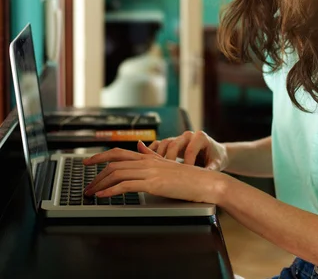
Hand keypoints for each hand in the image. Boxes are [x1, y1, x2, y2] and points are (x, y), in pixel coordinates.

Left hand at [82, 147, 226, 203]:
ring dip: (100, 183)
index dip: (101, 155)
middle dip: (96, 173)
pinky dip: (111, 191)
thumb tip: (141, 146)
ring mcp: (150, 171)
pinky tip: (103, 196)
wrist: (207, 182)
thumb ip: (152, 156)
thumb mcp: (168, 164)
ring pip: (118, 172)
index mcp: (150, 157)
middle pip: (114, 162)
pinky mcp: (154, 184)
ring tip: (91, 193)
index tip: (88, 162)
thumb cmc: (190, 177)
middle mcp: (148, 161)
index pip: (120, 152)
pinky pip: (127, 185)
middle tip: (86, 184)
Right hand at [138, 130, 228, 170]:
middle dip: (170, 160)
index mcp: (200, 137)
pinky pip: (158, 144)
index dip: (187, 164)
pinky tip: (148, 162)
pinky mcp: (172, 143)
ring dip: (159, 156)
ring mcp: (179, 138)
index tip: (187, 177)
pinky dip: (152, 152)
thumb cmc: (216, 157)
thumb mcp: (217, 163)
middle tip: (169, 174)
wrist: (215, 152)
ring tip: (157, 170)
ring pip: (164, 143)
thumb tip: (206, 177)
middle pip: (174, 144)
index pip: (190, 150)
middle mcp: (188, 135)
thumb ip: (211, 169)